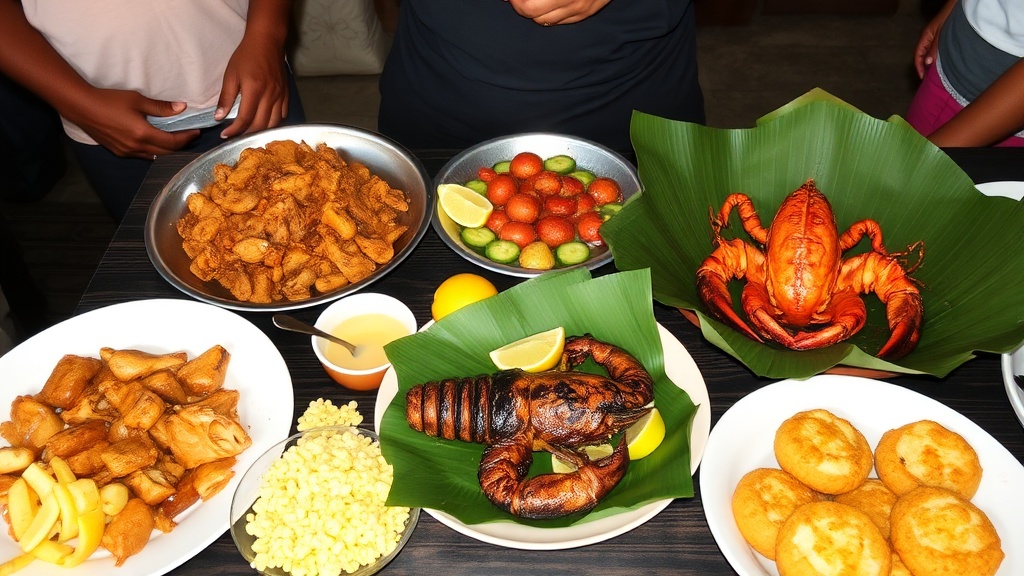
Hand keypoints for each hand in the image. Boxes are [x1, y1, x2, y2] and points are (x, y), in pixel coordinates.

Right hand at [65, 88, 198, 158]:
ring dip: (167, 150)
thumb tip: (182, 107)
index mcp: (143, 134)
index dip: (187, 138)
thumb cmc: (109, 100)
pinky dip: (154, 151)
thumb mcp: (137, 100)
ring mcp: (127, 152)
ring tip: (176, 140)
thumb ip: (161, 107)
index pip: (173, 142)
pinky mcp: (119, 152)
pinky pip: (143, 155)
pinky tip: (156, 143)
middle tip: (189, 136)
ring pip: (155, 156)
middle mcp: (137, 147)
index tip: (196, 132)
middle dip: (180, 145)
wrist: (81, 107)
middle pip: (166, 152)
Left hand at [216, 33, 288, 139]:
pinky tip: (264, 122)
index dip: (234, 130)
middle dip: (246, 134)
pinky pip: (282, 115)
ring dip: (261, 131)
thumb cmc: (246, 56)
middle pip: (260, 125)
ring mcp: (280, 96)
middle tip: (236, 135)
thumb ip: (226, 97)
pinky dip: (273, 123)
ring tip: (249, 132)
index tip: (225, 135)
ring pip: (273, 123)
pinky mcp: (286, 95)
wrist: (267, 42)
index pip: (245, 118)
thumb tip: (219, 117)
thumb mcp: (231, 75)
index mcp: (254, 90)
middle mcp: (270, 96)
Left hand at [508, 0, 611, 25]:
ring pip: (543, 21)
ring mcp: (579, 9)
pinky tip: (546, 4)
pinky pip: (559, 22)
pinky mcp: (585, 14)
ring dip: (532, 11)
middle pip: (531, 13)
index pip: (527, 5)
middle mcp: (570, 0)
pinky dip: (548, 15)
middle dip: (519, 4)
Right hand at [914, 0, 955, 78]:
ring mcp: (934, 36)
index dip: (918, 66)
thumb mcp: (942, 34)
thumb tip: (927, 63)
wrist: (957, 5)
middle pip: (922, 54)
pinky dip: (936, 56)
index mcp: (925, 37)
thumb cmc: (949, 16)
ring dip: (931, 61)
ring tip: (934, 71)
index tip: (922, 77)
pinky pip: (935, 48)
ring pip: (929, 51)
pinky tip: (941, 60)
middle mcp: (928, 37)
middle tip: (928, 77)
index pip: (917, 55)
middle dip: (924, 66)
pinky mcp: (941, 35)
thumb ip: (934, 48)